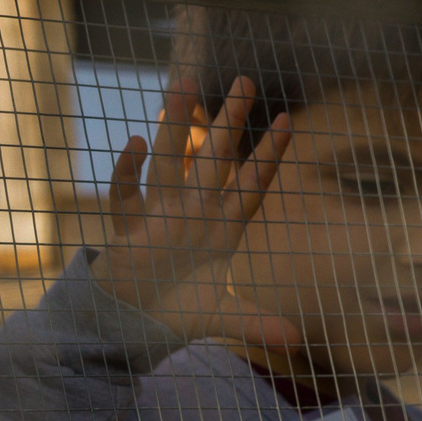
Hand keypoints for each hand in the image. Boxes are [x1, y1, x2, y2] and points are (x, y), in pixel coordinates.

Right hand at [90, 75, 293, 344]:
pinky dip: (129, 171)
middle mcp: (193, 212)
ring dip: (176, 126)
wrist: (133, 324)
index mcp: (222, 227)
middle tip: (246, 79)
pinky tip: (136, 144)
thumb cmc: (177, 312)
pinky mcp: (129, 228)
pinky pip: (127, 195)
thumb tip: (293, 341)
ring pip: (171, 162)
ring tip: (184, 82)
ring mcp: (160, 215)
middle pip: (215, 158)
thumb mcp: (221, 319)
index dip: (269, 154)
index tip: (287, 119)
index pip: (251, 183)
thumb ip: (254, 324)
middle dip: (229, 121)